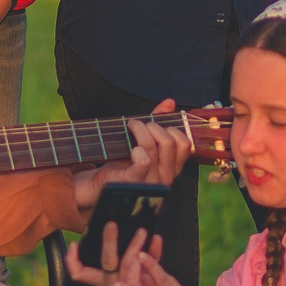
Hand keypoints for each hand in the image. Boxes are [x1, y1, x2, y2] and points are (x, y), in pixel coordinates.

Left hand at [71, 101, 191, 216]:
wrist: (100, 183)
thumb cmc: (123, 162)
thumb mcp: (144, 141)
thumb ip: (159, 122)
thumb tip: (170, 102)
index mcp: (172, 168)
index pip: (185, 144)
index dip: (173, 128)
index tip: (156, 125)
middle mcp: (166, 176)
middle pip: (170, 142)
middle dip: (154, 126)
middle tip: (138, 124)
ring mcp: (151, 182)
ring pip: (154, 147)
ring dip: (140, 129)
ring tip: (131, 126)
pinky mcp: (134, 182)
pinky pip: (143, 162)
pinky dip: (137, 149)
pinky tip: (131, 148)